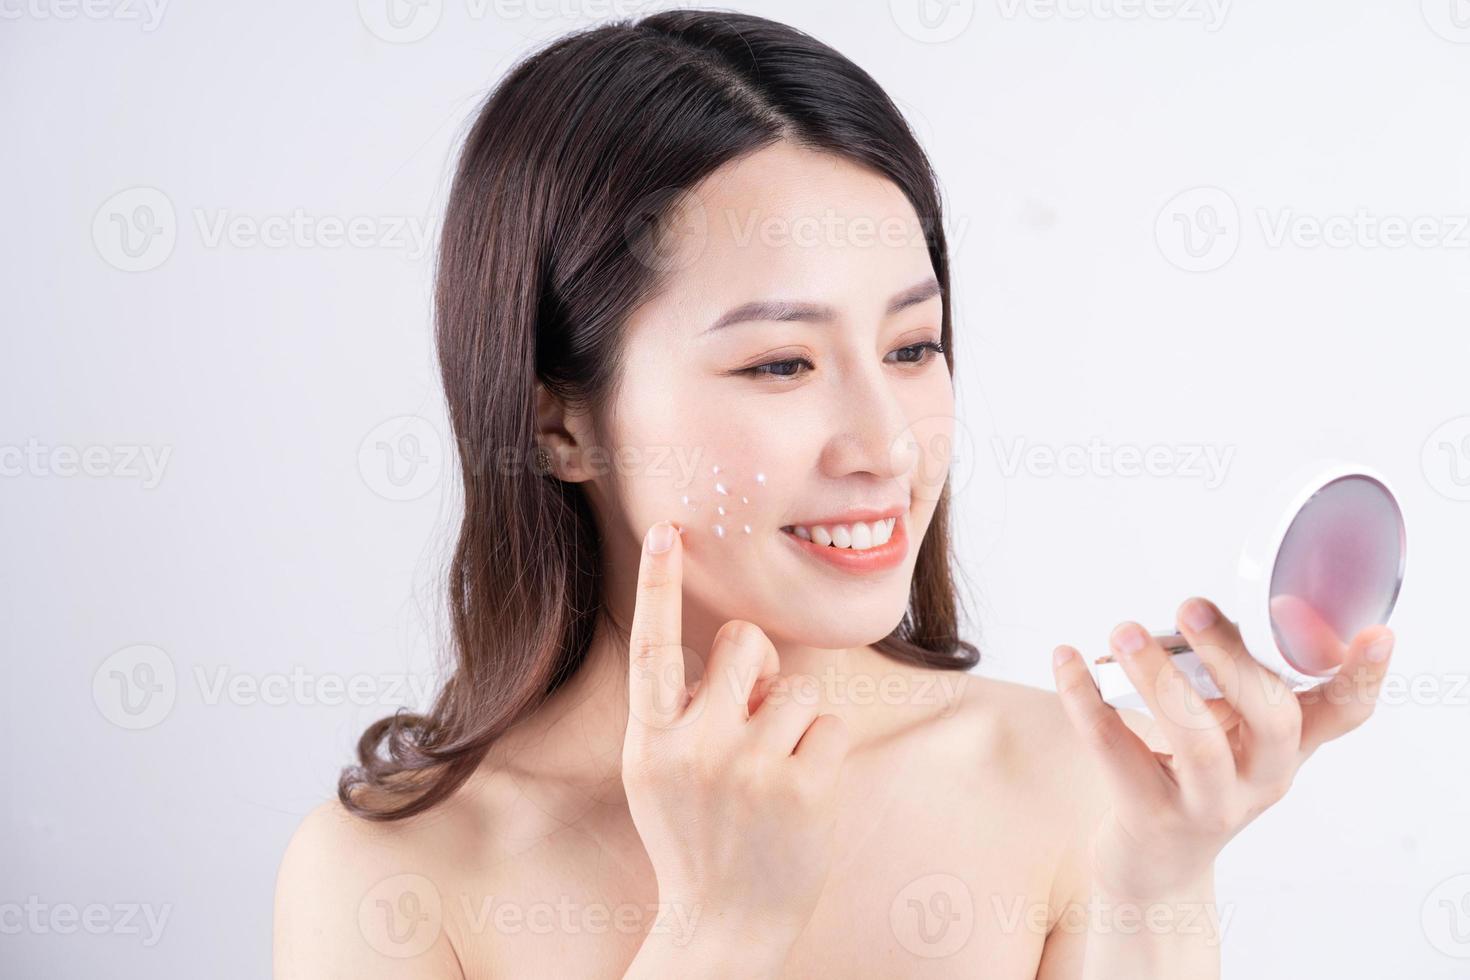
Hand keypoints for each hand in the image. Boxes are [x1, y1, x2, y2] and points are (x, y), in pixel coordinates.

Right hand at [621, 521, 851, 945]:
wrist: (722, 927)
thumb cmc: (696, 838)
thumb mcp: (659, 775)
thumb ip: (681, 713)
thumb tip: (737, 651)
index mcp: (650, 741)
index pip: (651, 646)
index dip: (657, 584)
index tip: (666, 530)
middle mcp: (693, 746)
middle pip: (743, 643)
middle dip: (756, 666)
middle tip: (752, 716)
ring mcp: (748, 768)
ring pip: (796, 685)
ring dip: (794, 719)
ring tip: (775, 771)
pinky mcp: (802, 788)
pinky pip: (830, 724)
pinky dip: (823, 751)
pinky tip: (802, 792)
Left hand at [1051, 596, 1394, 901]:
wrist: (1154, 868)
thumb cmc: (1193, 780)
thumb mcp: (1230, 736)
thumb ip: (1227, 683)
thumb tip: (1196, 615)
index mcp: (1287, 749)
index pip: (1344, 713)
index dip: (1363, 676)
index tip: (1376, 633)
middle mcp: (1261, 779)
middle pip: (1272, 719)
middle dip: (1234, 657)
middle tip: (1192, 606)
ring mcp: (1208, 803)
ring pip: (1196, 740)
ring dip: (1158, 676)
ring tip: (1124, 632)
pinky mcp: (1150, 815)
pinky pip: (1115, 749)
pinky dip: (1085, 698)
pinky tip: (1066, 660)